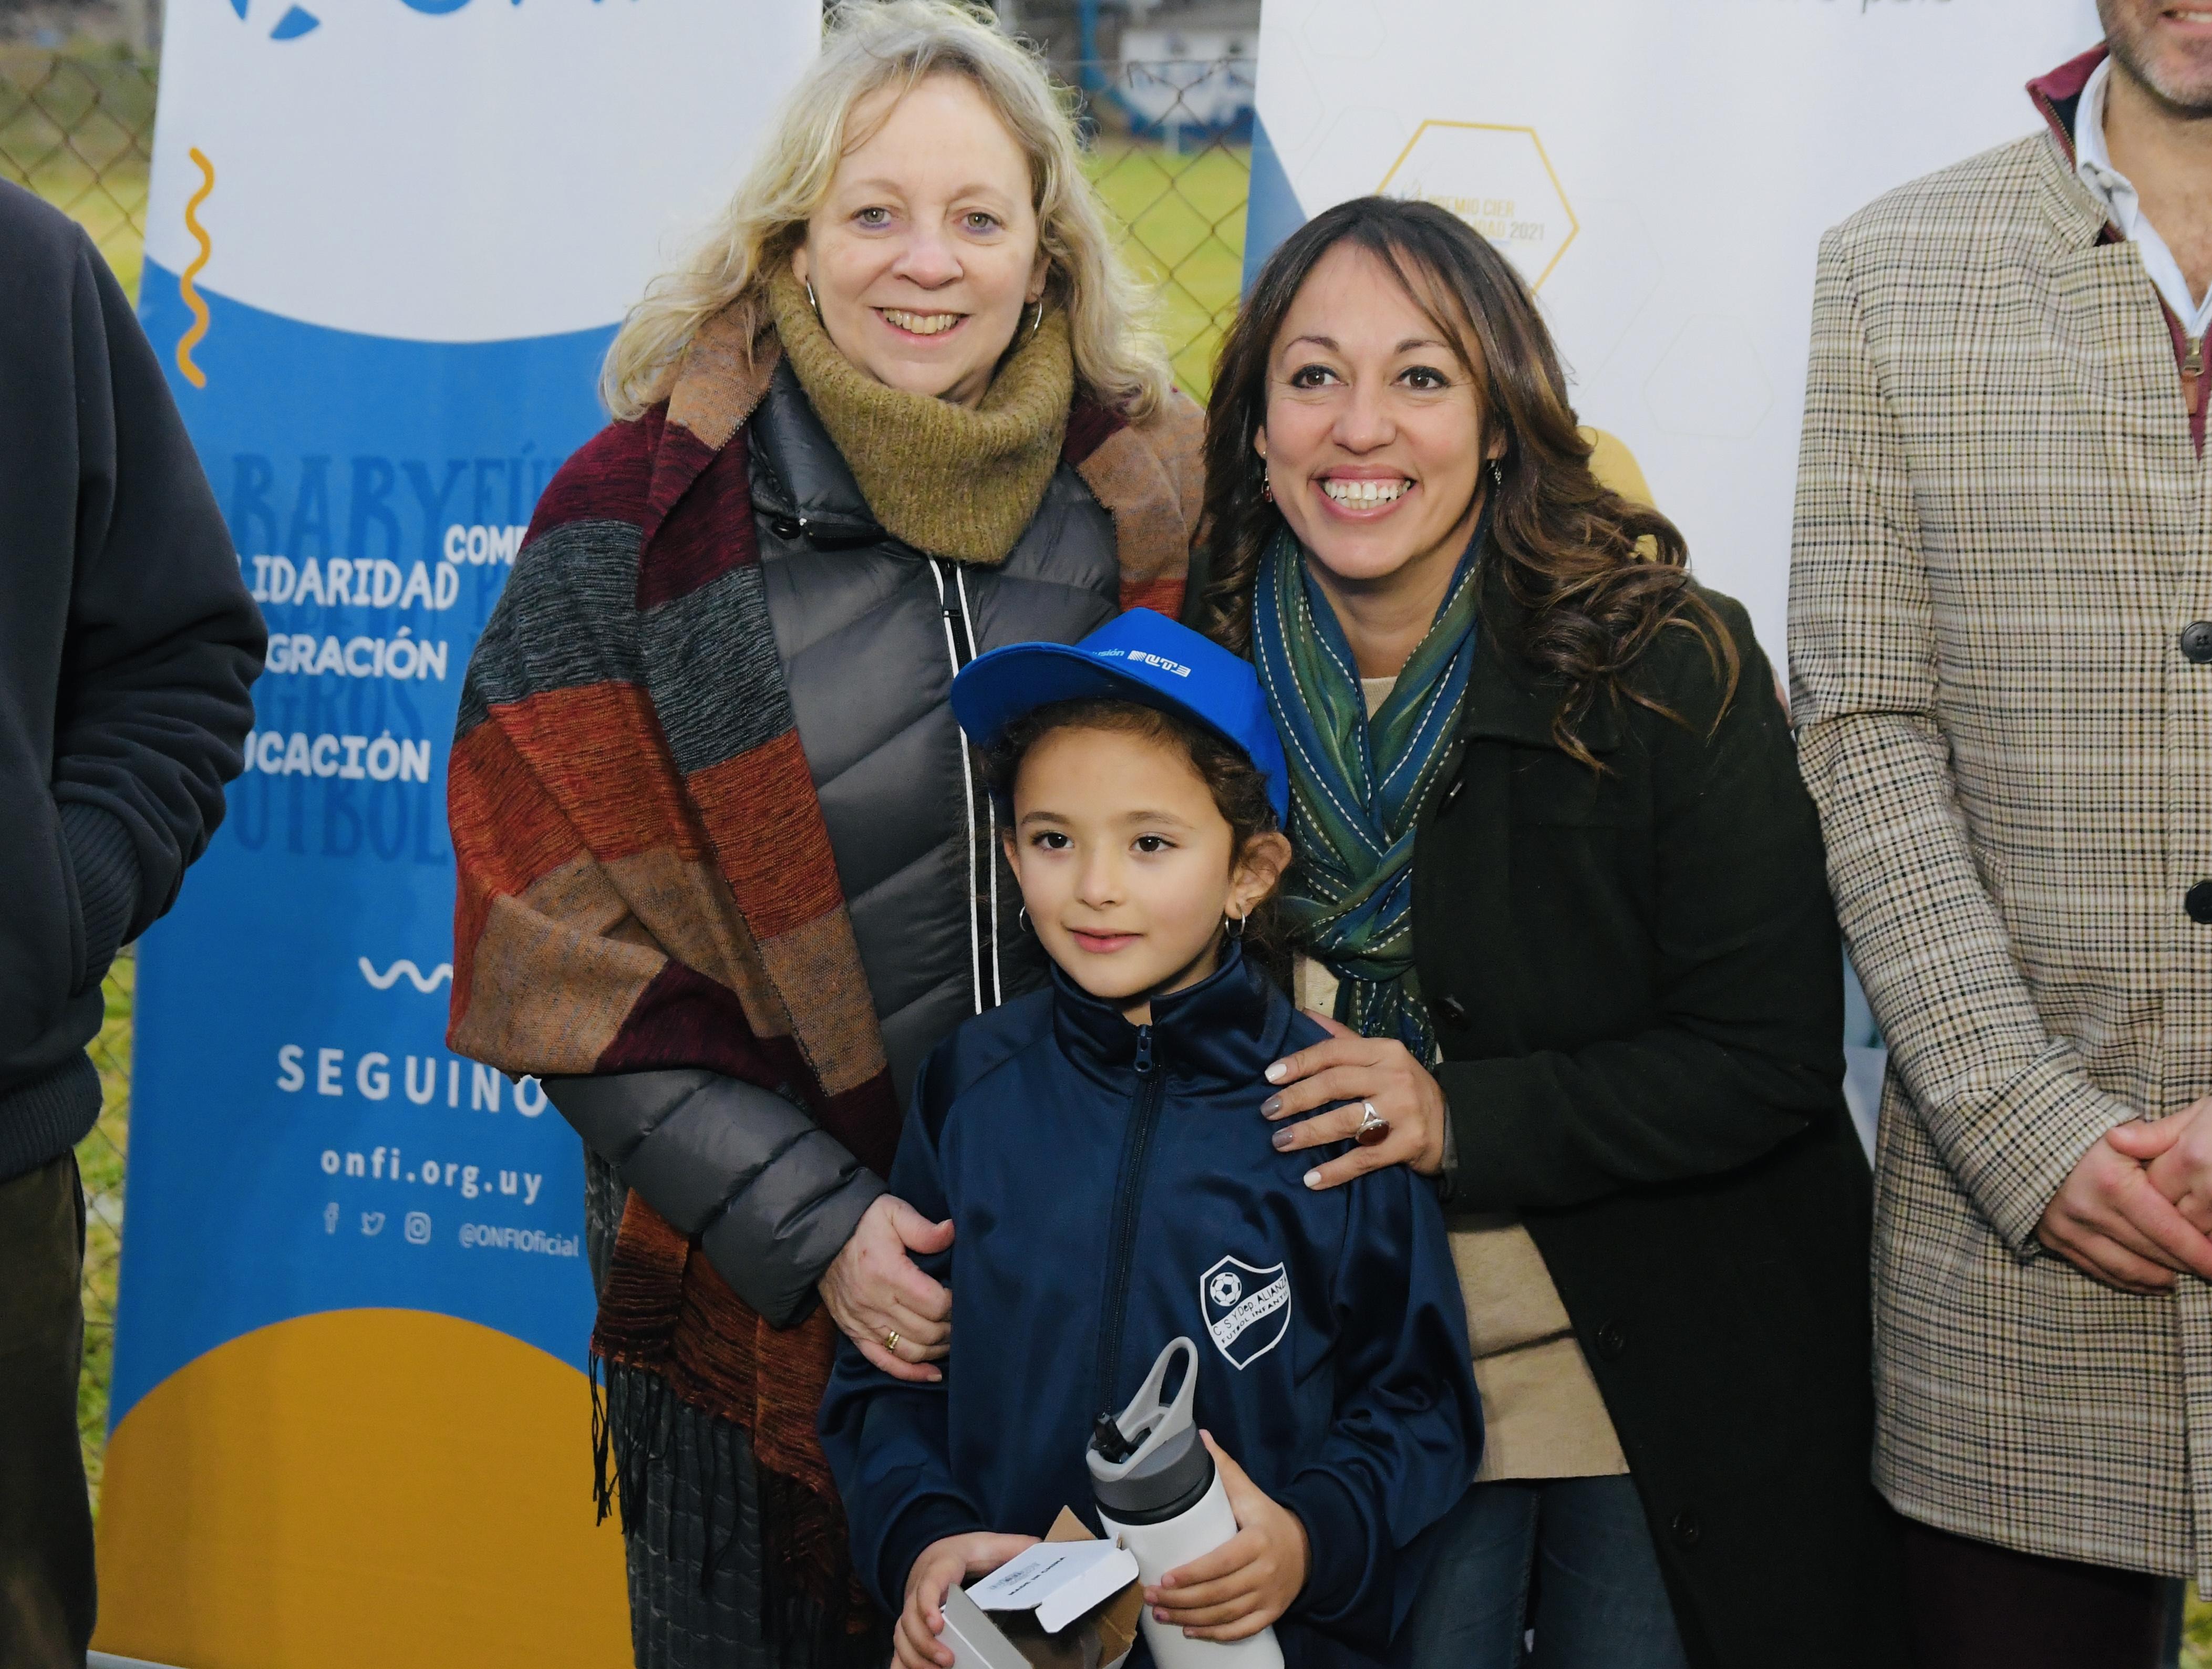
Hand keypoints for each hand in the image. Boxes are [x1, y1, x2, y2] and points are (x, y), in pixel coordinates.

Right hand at [819, 1193, 952, 1382]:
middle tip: (963, 1318)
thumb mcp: (892, 1212)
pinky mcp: (853, 1333)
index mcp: (888, 1273)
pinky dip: (909, 1372)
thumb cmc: (862, 1222)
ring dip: (936, 1350)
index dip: (956, 1304)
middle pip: (926, 1331)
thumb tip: (952, 1232)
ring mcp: (862, 1322)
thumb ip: (923, 1228)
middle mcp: (874, 1303)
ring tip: (952, 1338)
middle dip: (951, 1328)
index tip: (963, 1294)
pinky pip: (883, 1362)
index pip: (935, 1304)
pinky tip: (932, 1373)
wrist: (820, 1236)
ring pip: (909, 1351)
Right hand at [898, 1531, 1038, 1668]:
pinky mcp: (910, 1626)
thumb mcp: (988, 1544)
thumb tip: (1039, 1547)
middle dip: (925, 1642)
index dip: (928, 1604)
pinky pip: (898, 1647)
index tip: (938, 1623)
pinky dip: (902, 1664)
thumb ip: (1013, 1546)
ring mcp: (912, 1610)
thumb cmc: (964, 1552)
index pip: (928, 1585)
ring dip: (916, 1657)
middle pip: (910, 1618)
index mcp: (939, 1568)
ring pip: (901, 1635)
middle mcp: (919, 1590)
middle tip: (948, 1660)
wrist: (934, 1551)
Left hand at [1145, 1433, 1308, 1641]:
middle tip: (1151, 1597)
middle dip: (1182, 1600)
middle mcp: (1264, 1572)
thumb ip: (1224, 1468)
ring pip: (1225, 1615)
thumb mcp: (1250, 1492)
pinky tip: (1190, 1631)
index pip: (1222, 1562)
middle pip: (1219, 1593)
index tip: (1166, 1578)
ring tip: (1161, 1615)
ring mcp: (1268, 1597)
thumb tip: (1199, 1437)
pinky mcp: (1270, 1614)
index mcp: (1257, 1541)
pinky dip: (1215, 1634)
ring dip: (1190, 1619)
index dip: (1193, 1574)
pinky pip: (1241, 1630)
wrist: (1307, 1548)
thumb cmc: (1268, 1519)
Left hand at [1262, 1014, 1447, 1189]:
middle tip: (1268, 1111)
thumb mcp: (1380, 1057)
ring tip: (1280, 1142)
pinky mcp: (1408, 1143)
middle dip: (1298, 1097)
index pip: (1334, 1052)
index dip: (1299, 1062)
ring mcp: (1403, 1111)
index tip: (1270, 1076)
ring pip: (1347, 1121)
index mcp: (1384, 1051)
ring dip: (1309, 1132)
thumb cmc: (1404, 1088)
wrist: (1452, 1125)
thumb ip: (1342, 1039)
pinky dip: (1336, 1170)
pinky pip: (1364, 1158)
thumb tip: (1304, 1014)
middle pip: (1336, 1084)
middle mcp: (1394, 1077)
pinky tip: (1311, 1179)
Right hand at [2035, 1108, 2211, 1293]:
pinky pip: (2099, 1270)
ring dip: (2161, 1278)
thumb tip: (2194, 1174)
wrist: (2018, 1132)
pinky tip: (2153, 1282)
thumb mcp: (2123, 1129)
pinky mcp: (2053, 1238)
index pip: (2169, 1230)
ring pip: (2127, 1269)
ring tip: (2183, 1277)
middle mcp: (2088, 1210)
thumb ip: (2159, 1145)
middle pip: (2152, 1253)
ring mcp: (2068, 1227)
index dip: (2201, 1253)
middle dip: (2187, 1265)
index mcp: (2113, 1182)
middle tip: (2209, 1269)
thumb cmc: (2081, 1128)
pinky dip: (2129, 1281)